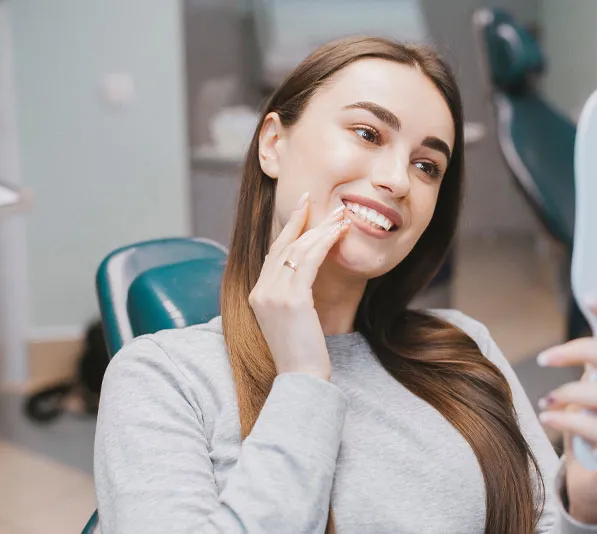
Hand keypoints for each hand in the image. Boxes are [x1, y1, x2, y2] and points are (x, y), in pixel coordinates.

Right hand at [248, 192, 350, 380]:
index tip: (301, 208)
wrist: (302, 379)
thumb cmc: (302, 354)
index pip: (273, 254)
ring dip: (320, 230)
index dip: (288, 229)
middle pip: (283, 246)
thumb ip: (290, 297)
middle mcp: (260, 291)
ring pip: (297, 250)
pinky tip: (338, 234)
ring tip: (339, 217)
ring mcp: (273, 295)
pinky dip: (324, 244)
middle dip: (302, 220)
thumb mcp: (290, 321)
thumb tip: (304, 277)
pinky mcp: (292, 300)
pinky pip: (309, 262)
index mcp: (257, 295)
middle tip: (318, 201)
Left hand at [536, 301, 596, 523]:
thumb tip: (582, 318)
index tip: (592, 301)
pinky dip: (570, 420)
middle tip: (547, 357)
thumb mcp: (594, 387)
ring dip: (573, 391)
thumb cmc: (591, 427)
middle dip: (583, 351)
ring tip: (548, 398)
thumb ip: (594, 360)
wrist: (593, 481)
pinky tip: (549, 416)